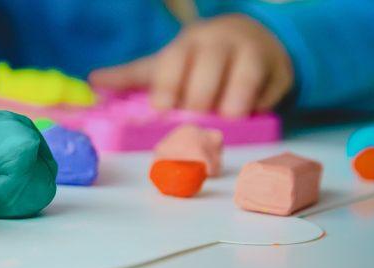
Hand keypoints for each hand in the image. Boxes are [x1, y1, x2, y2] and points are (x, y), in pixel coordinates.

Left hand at [89, 14, 292, 117]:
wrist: (250, 38)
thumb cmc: (199, 59)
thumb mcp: (166, 63)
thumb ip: (132, 76)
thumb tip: (93, 82)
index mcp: (188, 42)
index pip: (175, 62)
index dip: (168, 87)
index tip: (161, 109)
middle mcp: (220, 44)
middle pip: (207, 76)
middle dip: (198, 102)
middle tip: (192, 122)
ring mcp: (253, 55)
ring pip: (242, 83)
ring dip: (231, 107)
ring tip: (223, 121)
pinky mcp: (280, 72)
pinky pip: (268, 97)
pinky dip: (258, 110)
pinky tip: (251, 115)